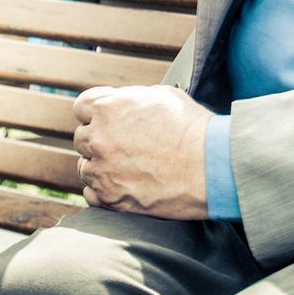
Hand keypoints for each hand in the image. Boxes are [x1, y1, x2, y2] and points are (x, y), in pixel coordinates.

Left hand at [71, 85, 210, 220]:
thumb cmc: (193, 129)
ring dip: (100, 166)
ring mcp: (102, 170)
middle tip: (123, 146)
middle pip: (82, 138)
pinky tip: (123, 186)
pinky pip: (90, 194)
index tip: (107, 121)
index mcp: (107, 107)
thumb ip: (131, 98)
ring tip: (127, 168)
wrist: (212, 168)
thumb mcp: (162, 96)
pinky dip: (102, 191)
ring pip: (85, 167)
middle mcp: (99, 137)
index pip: (82, 107)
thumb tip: (122, 103)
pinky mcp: (110, 198)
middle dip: (99, 139)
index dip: (95, 113)